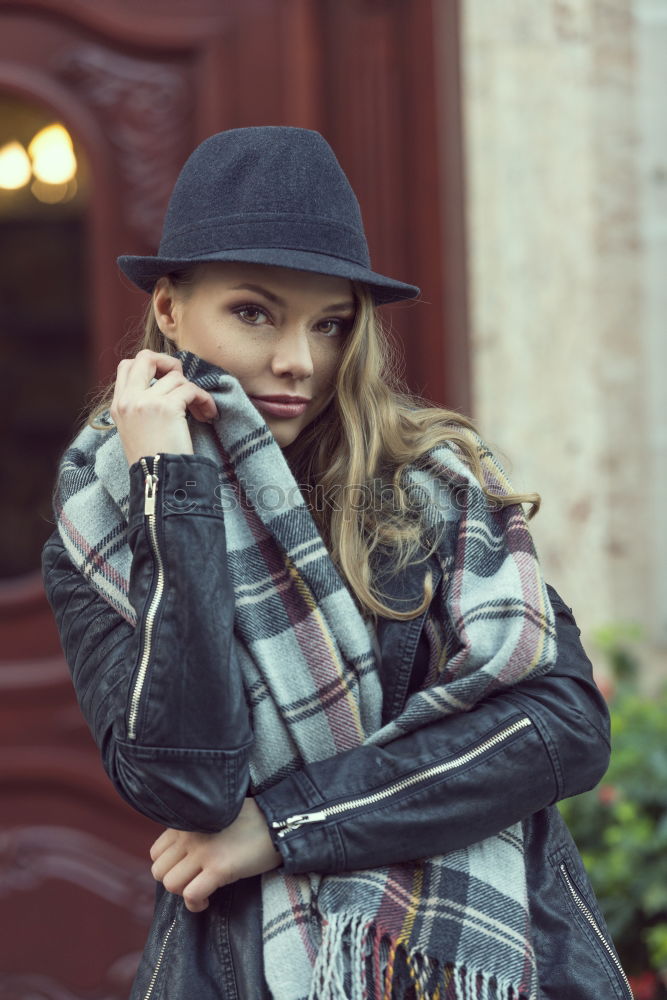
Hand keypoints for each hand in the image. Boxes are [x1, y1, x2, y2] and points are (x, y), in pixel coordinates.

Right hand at [110, 349, 217, 466]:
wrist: (158, 481)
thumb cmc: (154, 461)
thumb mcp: (135, 431)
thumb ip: (141, 407)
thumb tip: (165, 385)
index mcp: (119, 405)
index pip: (126, 366)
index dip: (149, 366)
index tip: (166, 381)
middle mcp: (128, 400)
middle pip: (145, 357)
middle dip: (169, 363)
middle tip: (183, 383)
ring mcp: (145, 401)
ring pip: (176, 377)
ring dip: (194, 391)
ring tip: (200, 410)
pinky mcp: (166, 407)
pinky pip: (191, 389)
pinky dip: (204, 400)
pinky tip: (207, 414)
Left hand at [149, 799, 281, 912]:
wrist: (279, 823)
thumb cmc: (251, 821)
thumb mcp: (215, 817)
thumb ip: (195, 829)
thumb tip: (181, 854)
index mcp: (188, 821)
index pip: (156, 853)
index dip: (169, 866)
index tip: (187, 870)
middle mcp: (190, 835)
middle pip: (159, 871)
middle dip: (175, 882)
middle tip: (194, 882)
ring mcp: (204, 851)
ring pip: (170, 884)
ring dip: (184, 894)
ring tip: (201, 891)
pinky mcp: (219, 868)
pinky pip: (191, 895)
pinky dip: (195, 904)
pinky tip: (207, 901)